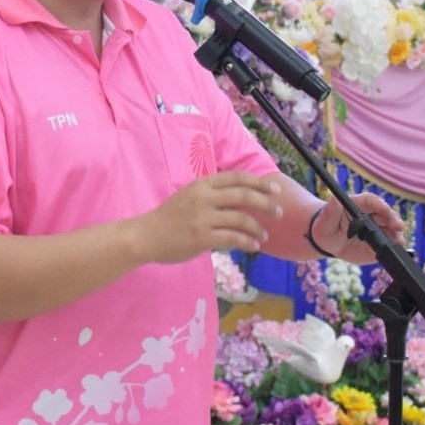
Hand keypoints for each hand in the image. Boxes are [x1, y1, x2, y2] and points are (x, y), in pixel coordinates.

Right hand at [134, 172, 282, 264]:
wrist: (146, 235)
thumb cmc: (168, 217)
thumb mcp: (189, 196)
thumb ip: (212, 196)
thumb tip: (240, 201)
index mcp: (202, 184)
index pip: (237, 177)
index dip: (259, 182)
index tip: (275, 189)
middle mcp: (204, 197)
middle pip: (244, 195)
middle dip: (266, 203)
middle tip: (279, 212)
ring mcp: (203, 218)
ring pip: (241, 219)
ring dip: (258, 228)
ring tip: (265, 235)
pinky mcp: (202, 238)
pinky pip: (232, 239)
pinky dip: (247, 242)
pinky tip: (254, 246)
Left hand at [313, 192, 406, 264]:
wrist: (330, 243)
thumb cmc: (326, 228)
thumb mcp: (324, 221)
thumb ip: (330, 212)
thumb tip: (334, 199)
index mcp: (357, 204)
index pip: (370, 200)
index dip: (378, 203)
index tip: (385, 208)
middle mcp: (371, 214)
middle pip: (385, 213)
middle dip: (393, 218)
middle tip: (398, 226)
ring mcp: (377, 228)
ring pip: (391, 227)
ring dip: (397, 232)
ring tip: (400, 240)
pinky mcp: (380, 241)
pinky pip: (389, 242)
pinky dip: (395, 244)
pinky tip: (398, 247)